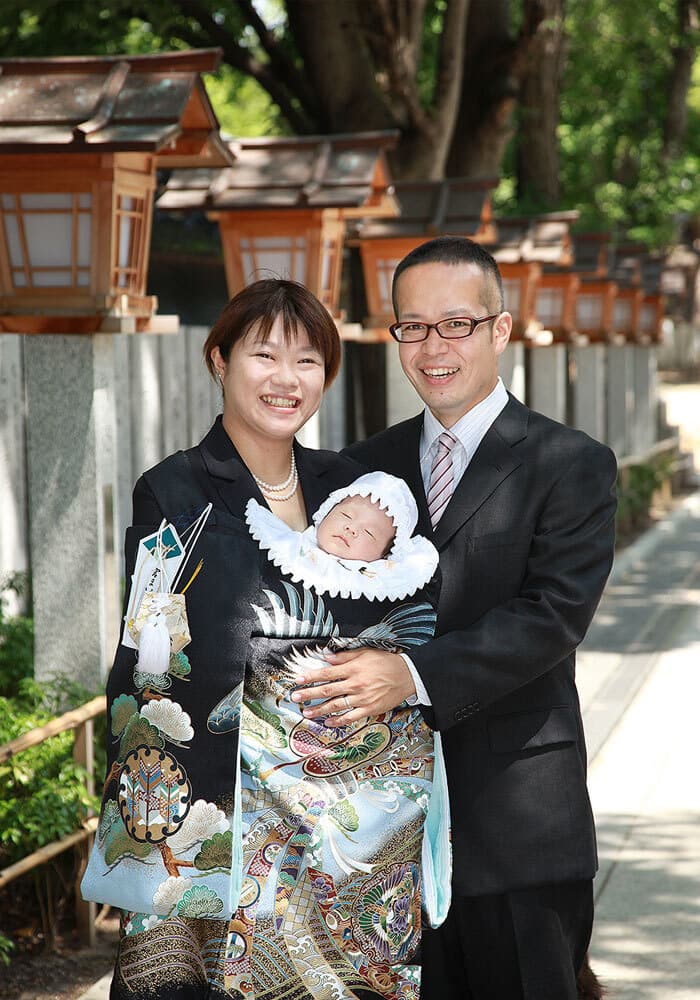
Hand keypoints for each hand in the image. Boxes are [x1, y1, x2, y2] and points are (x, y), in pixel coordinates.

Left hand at [291, 648, 415, 727]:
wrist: (407, 675)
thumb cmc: (386, 663)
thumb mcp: (365, 653)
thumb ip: (345, 656)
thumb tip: (327, 657)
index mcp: (354, 669)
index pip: (327, 673)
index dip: (311, 676)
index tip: (298, 680)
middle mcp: (356, 684)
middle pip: (328, 690)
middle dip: (309, 694)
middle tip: (295, 697)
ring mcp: (362, 698)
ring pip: (336, 705)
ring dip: (320, 710)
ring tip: (307, 712)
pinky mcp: (370, 709)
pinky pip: (351, 717)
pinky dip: (339, 720)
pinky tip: (328, 722)